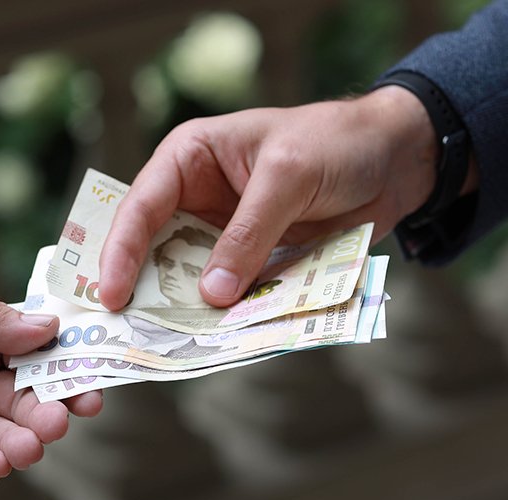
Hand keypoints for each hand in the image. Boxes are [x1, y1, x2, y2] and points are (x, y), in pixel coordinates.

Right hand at [99, 87, 447, 309]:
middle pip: (154, 248)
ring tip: (164, 348)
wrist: (395, 159)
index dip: (121, 251)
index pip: (142, 206)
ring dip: (184, 309)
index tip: (112, 296)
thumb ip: (249, 233)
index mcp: (189, 158)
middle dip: (143, 288)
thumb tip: (212, 294)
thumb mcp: (287, 177)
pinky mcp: (254, 261)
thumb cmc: (335, 143)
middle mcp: (196, 197)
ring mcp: (224, 233)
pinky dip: (227, 316)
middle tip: (124, 333)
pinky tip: (218, 342)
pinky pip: (232, 292)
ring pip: (191, 278)